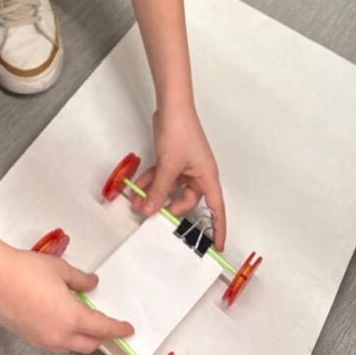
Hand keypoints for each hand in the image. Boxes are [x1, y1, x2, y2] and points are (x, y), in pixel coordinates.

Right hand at [0, 243, 133, 353]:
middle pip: (89, 344)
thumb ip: (79, 279)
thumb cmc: (27, 269)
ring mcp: (42, 340)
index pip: (102, 328)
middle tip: (108, 326)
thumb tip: (92, 284)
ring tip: (84, 322)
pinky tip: (60, 320)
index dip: (118, 329)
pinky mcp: (28, 337)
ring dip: (82, 338)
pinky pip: (55, 343)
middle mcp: (59, 336)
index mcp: (72, 318)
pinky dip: (65, 336)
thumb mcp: (59, 269)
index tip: (128, 329)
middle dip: (102, 337)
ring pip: (71, 347)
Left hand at [132, 108, 226, 249]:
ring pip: (171, 188)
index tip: (218, 247)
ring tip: (138, 204)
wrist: (171, 107)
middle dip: (169, 209)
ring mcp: (184, 166)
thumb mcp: (169, 166)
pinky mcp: (172, 159)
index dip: (218, 228)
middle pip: (187, 200)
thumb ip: (159, 191)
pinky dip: (151, 182)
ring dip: (155, 196)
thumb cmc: (180, 132)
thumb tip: (151, 210)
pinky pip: (162, 177)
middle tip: (154, 217)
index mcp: (207, 177)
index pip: (217, 209)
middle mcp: (198, 173)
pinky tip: (136, 188)